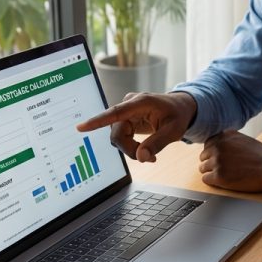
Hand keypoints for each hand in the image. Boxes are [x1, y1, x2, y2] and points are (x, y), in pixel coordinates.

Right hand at [76, 91, 196, 161]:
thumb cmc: (178, 116)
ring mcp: (125, 111)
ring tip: (150, 154)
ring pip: (117, 137)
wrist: (180, 107)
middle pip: (117, 133)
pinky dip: (130, 146)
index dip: (98, 121)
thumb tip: (141, 157)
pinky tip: (144, 150)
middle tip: (150, 159)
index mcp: (142, 102)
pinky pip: (120, 136)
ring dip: (130, 148)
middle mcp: (129, 104)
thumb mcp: (174, 131)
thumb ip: (157, 143)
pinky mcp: (124, 118)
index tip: (81, 127)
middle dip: (130, 149)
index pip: (116, 112)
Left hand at [199, 131, 261, 191]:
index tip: (222, 159)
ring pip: (203, 168)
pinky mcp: (218, 176)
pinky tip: (224, 181)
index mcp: (224, 135)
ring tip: (226, 175)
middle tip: (224, 169)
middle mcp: (218, 146)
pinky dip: (213, 181)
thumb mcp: (243, 139)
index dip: (214, 153)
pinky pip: (206, 179)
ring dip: (212, 172)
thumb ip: (228, 141)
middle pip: (203, 156)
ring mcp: (217, 161)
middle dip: (211, 163)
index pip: (208, 144)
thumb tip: (216, 147)